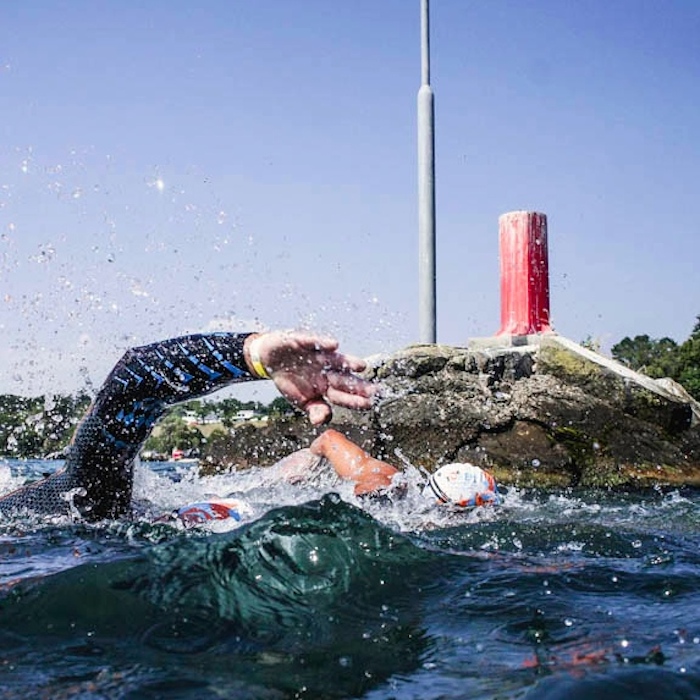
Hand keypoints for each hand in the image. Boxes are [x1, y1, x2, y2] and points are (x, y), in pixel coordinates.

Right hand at [244, 331, 374, 425]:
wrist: (269, 359)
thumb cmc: (290, 381)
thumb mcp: (301, 401)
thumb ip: (315, 410)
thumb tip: (322, 421)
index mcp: (327, 385)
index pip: (343, 395)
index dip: (355, 400)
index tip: (369, 405)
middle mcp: (326, 370)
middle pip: (344, 378)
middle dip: (358, 385)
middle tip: (375, 390)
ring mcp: (317, 355)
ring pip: (334, 359)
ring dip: (347, 362)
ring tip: (361, 366)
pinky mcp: (303, 341)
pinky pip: (313, 342)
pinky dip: (322, 342)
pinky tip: (333, 345)